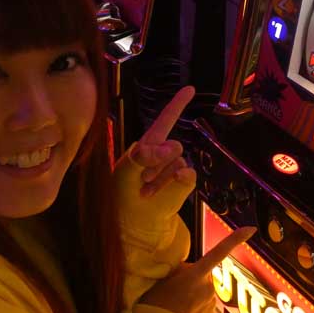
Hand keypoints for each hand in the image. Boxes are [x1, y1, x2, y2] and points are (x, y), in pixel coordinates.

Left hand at [114, 86, 196, 227]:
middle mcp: (164, 152)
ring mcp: (176, 166)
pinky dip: (172, 183)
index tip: (191, 90)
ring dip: (159, 178)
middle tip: (142, 178)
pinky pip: (186, 173)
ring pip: (177, 160)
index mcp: (147, 145)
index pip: (165, 120)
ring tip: (146, 190)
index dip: (177, 104)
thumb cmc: (123, 196)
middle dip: (156, 161)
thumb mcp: (123, 172)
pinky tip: (157, 193)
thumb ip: (141, 156)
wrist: (136, 222)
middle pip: (170, 144)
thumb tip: (171, 148)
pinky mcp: (185, 180)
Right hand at [139, 226, 255, 312]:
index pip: (218, 252)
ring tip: (175, 306)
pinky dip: (196, 309)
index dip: (235, 240)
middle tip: (173, 290)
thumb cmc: (153, 304)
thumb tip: (188, 268)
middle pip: (203, 275)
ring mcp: (211, 305)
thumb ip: (179, 270)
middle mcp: (208, 288)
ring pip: (203, 293)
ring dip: (193, 296)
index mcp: (195, 274)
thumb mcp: (161, 279)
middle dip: (193, 279)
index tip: (250, 230)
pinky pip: (205, 308)